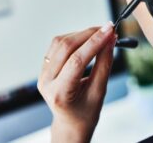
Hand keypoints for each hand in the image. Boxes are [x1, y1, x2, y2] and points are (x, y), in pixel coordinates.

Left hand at [38, 22, 116, 142]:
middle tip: (108, 29)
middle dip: (88, 34)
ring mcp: (42, 74)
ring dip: (81, 34)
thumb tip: (110, 40)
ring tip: (99, 34)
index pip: (76, 61)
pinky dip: (73, 38)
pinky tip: (86, 39)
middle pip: (66, 47)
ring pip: (59, 43)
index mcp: (59, 93)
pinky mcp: (44, 67)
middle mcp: (46, 82)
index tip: (110, 30)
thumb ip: (104, 65)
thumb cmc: (86, 112)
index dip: (94, 43)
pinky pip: (56, 45)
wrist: (71, 122)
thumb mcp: (99, 92)